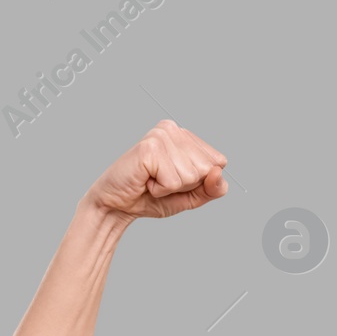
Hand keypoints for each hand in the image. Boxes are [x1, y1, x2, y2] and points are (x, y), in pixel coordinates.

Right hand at [81, 119, 229, 219]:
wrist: (117, 206)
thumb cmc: (151, 197)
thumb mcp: (191, 196)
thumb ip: (212, 188)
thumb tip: (217, 172)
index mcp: (186, 136)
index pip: (219, 162)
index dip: (202, 181)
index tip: (176, 180)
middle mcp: (174, 129)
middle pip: (207, 168)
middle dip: (187, 185)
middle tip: (161, 181)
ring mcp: (161, 136)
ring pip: (191, 175)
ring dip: (171, 187)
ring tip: (152, 180)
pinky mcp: (149, 148)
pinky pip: (173, 181)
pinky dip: (160, 189)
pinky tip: (145, 181)